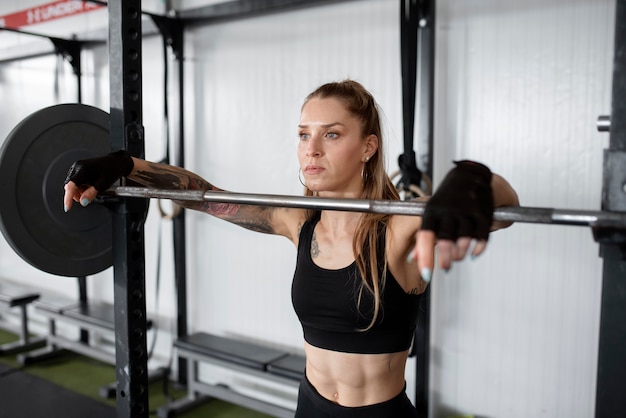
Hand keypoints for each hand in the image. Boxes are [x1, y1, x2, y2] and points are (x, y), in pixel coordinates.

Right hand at [63, 150, 132, 211]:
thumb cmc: (112, 171)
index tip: (68, 207)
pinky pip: (75, 181)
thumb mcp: (104, 184)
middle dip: (77, 194)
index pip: (71, 185)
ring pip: (72, 184)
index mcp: (84, 169)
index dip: (68, 197)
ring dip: (79, 191)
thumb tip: (82, 201)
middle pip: (70, 186)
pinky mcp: (78, 169)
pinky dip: (80, 187)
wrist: (116, 163)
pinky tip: (89, 186)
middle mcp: (78, 166)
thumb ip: (92, 193)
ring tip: (92, 189)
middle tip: (88, 197)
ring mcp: (77, 167)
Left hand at [410, 160, 493, 280]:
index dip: (424, 256)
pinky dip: (478, 247)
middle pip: (445, 239)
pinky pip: (482, 235)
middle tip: (445, 268)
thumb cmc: (448, 198)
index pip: (425, 236)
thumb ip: (422, 237)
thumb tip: (411, 259)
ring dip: (460, 253)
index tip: (426, 274)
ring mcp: (466, 210)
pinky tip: (473, 253)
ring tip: (457, 257)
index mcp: (432, 210)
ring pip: (464, 239)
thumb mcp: (432, 214)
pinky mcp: (483, 211)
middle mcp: (448, 210)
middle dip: (444, 259)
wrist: (471, 174)